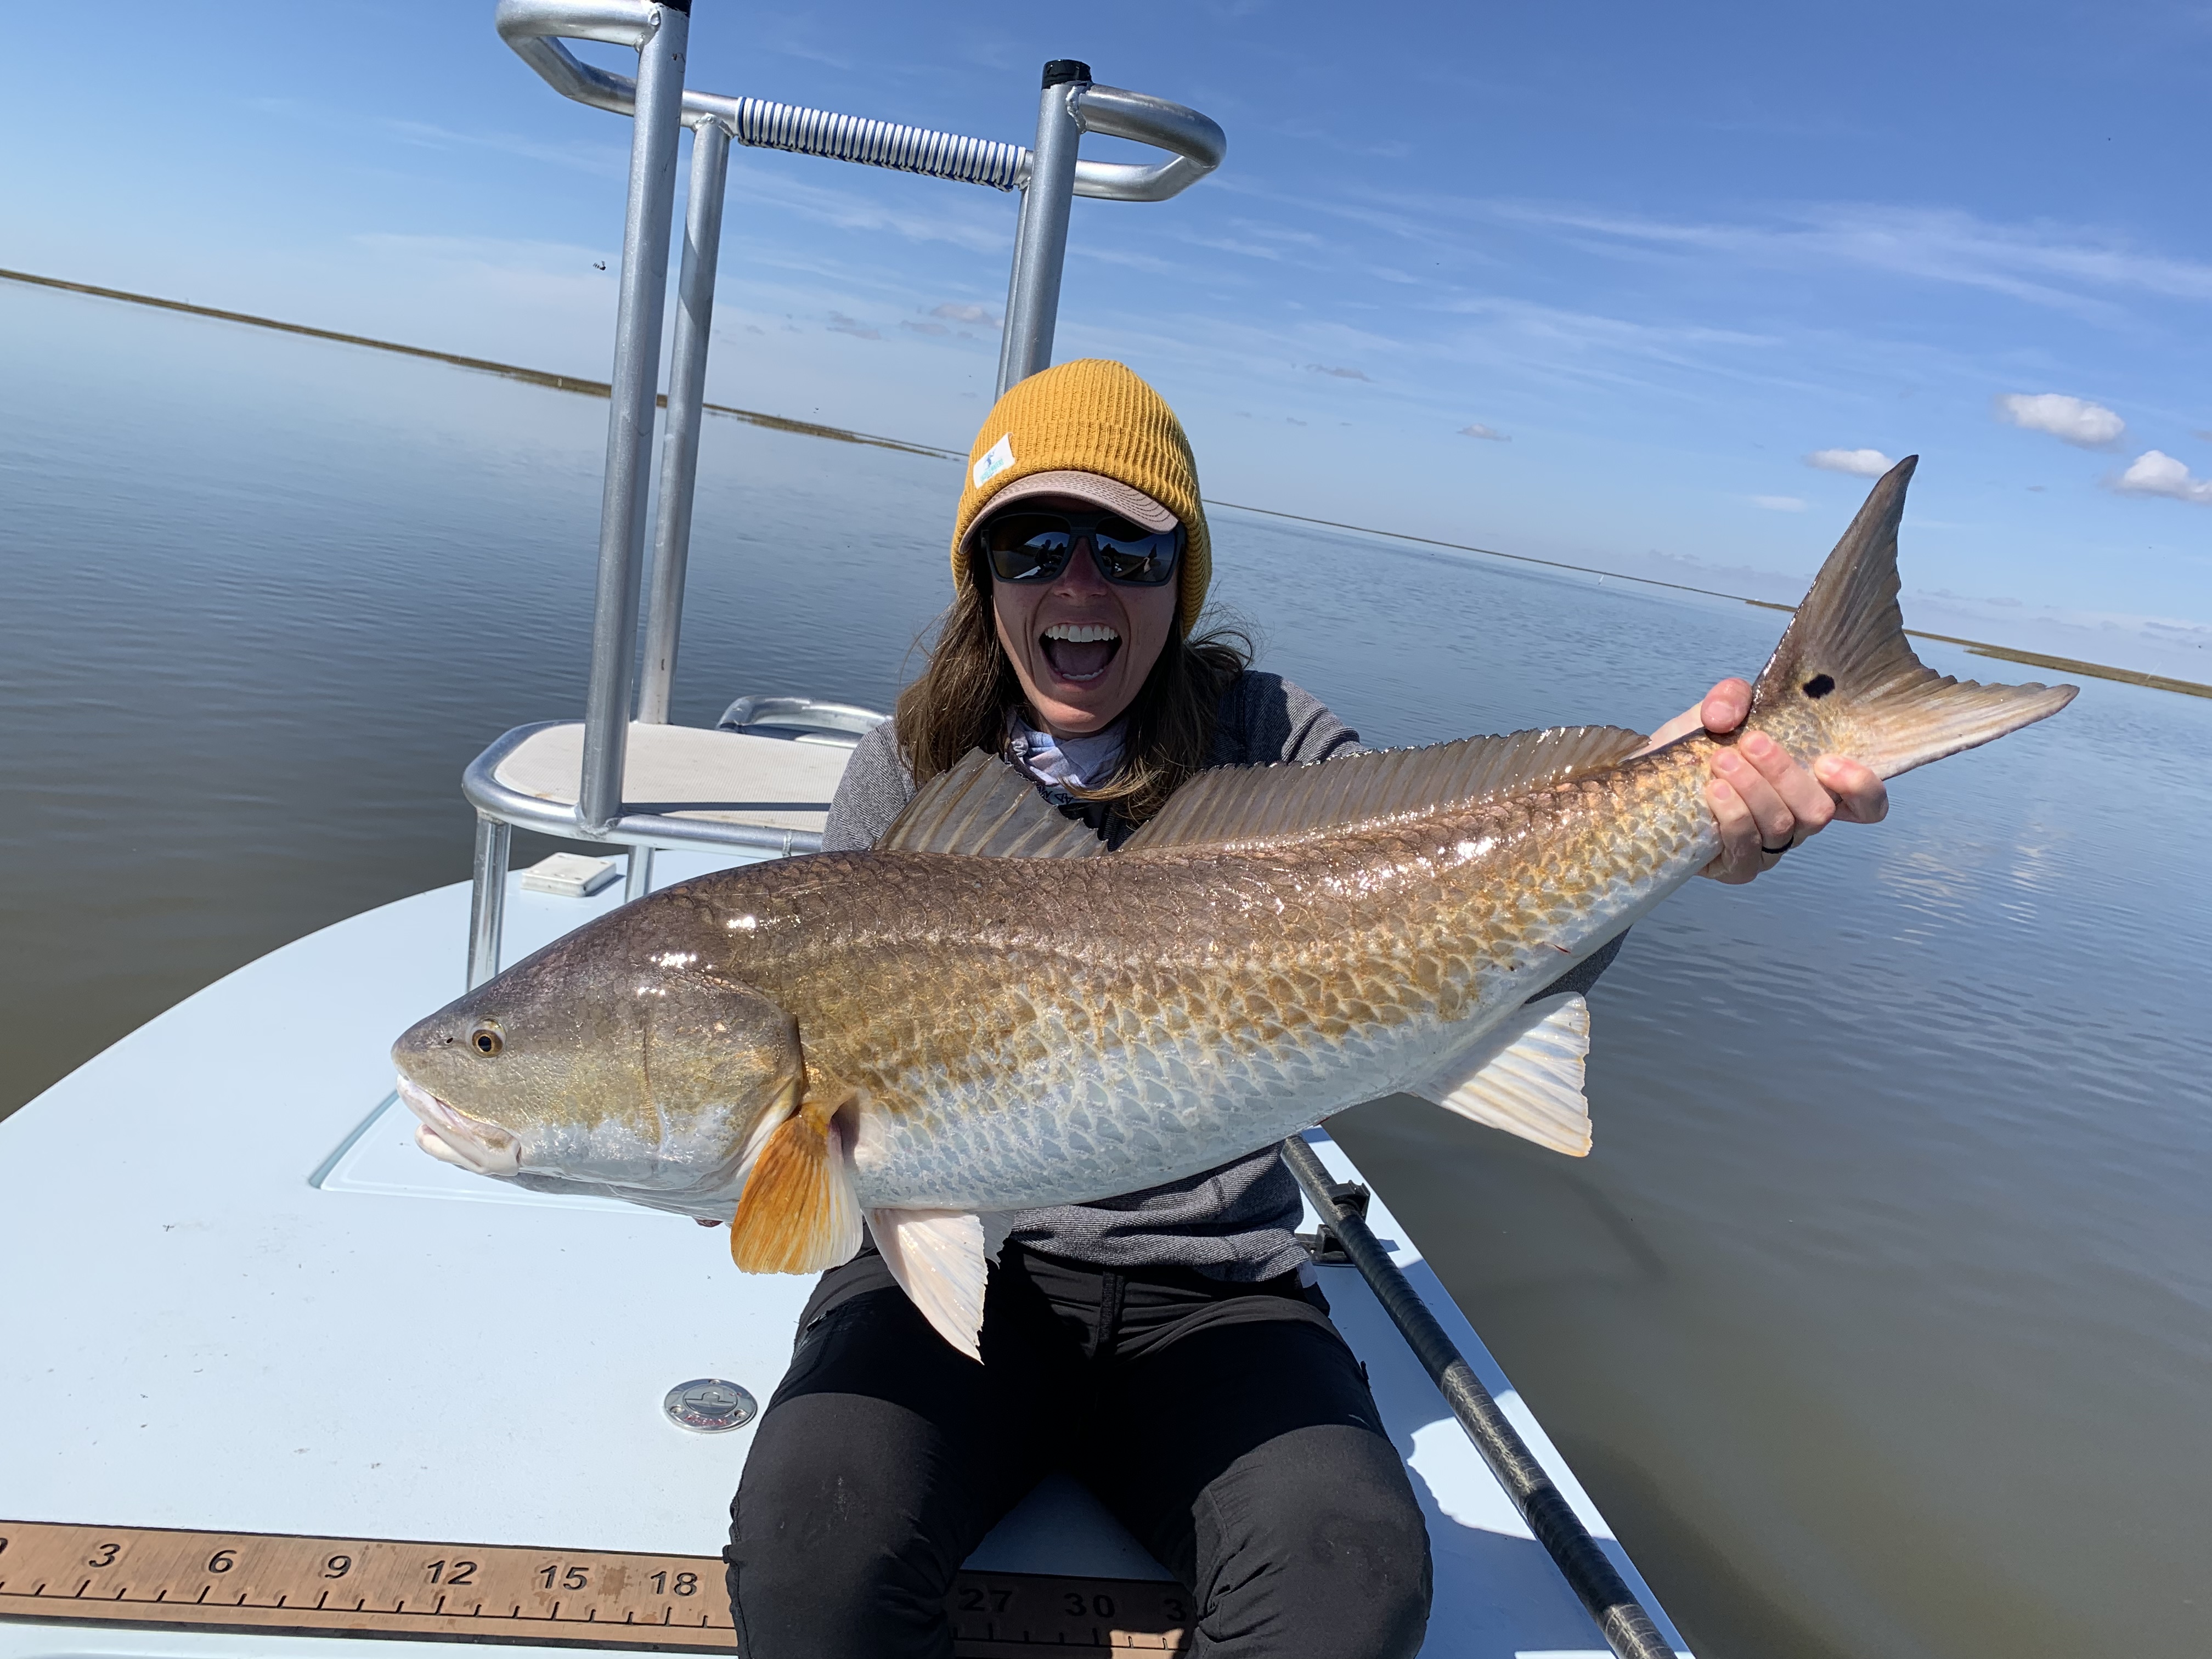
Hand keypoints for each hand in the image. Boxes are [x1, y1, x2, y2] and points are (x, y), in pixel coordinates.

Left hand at [1642, 679, 1887, 883]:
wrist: (1650, 782)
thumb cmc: (1698, 749)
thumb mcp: (1718, 712)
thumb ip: (1732, 697)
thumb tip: (1727, 716)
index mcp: (1812, 785)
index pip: (1866, 804)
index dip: (1862, 788)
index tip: (1829, 761)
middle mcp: (1799, 822)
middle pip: (1818, 811)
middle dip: (1785, 773)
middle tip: (1751, 742)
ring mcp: (1771, 849)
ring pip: (1782, 826)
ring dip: (1753, 788)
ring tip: (1721, 761)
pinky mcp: (1738, 867)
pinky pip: (1747, 849)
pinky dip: (1733, 816)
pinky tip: (1715, 791)